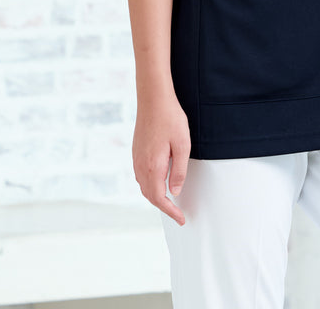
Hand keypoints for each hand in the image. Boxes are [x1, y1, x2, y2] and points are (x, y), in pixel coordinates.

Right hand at [133, 91, 190, 225]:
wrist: (153, 100)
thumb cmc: (170, 119)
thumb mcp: (183, 145)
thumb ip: (179, 170)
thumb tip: (175, 192)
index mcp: (153, 167)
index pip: (159, 198)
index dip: (170, 211)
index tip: (181, 219)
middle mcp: (141, 166)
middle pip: (150, 195)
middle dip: (164, 206)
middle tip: (178, 213)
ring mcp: (136, 159)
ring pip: (144, 186)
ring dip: (156, 196)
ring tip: (171, 201)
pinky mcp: (136, 153)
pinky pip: (142, 176)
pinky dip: (151, 185)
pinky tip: (160, 182)